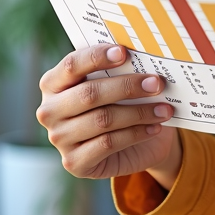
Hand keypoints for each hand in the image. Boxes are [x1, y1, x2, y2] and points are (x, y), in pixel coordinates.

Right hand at [37, 45, 181, 187]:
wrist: (133, 144)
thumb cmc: (122, 101)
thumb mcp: (118, 81)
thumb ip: (120, 68)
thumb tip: (143, 56)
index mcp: (54, 83)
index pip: (71, 65)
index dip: (96, 57)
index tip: (124, 52)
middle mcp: (50, 111)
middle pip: (89, 94)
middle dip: (126, 87)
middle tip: (157, 83)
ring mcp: (59, 139)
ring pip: (102, 119)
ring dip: (139, 113)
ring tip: (164, 109)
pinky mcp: (74, 162)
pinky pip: (108, 143)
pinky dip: (136, 133)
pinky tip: (155, 127)